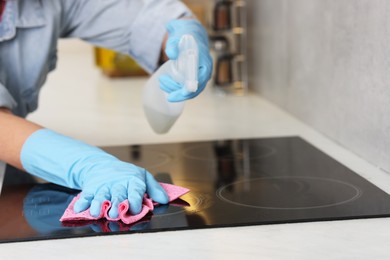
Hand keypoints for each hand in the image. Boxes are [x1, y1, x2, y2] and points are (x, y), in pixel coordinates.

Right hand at [21, 129, 168, 218]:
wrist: (104, 166)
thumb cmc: (128, 175)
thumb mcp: (144, 177)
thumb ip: (155, 189)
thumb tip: (165, 200)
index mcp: (133, 181)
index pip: (135, 191)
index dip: (135, 200)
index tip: (134, 209)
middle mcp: (118, 185)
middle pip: (117, 196)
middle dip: (116, 205)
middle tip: (115, 214)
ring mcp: (103, 187)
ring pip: (101, 197)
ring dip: (98, 205)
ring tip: (97, 212)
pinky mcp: (91, 190)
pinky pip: (86, 196)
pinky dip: (82, 202)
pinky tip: (80, 208)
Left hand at [159, 19, 212, 101]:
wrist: (191, 33)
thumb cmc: (185, 34)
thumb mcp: (178, 36)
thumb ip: (173, 44)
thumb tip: (171, 54)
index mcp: (205, 62)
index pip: (198, 82)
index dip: (187, 90)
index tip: (174, 94)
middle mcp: (206, 72)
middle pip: (193, 90)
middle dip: (176, 91)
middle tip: (161, 82)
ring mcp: (201, 76)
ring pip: (189, 91)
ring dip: (174, 89)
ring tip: (161, 81)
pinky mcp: (196, 77)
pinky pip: (187, 88)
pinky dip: (176, 88)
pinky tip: (166, 83)